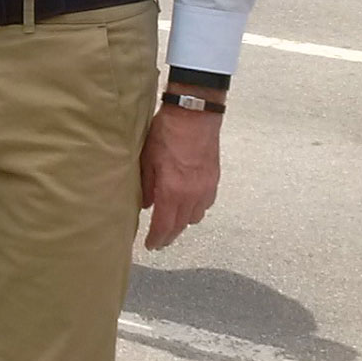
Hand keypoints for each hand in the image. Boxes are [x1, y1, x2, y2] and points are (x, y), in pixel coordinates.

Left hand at [139, 105, 221, 252]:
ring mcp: (206, 188)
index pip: (164, 226)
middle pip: (181, 225)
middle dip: (169, 236)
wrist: (195, 114)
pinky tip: (188, 204)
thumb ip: (146, 186)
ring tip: (172, 223)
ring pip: (195, 217)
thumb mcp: (147, 159)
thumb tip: (146, 205)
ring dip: (183, 223)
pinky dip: (196, 209)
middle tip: (159, 241)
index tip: (150, 246)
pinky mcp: (214, 179)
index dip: (157, 239)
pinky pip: (206, 203)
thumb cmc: (166, 134)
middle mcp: (192, 195)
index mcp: (172, 192)